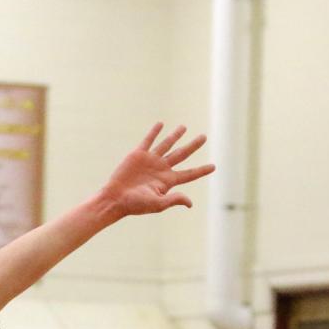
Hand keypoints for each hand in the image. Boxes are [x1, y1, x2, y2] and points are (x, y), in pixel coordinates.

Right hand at [99, 123, 214, 217]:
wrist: (115, 198)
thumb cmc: (135, 205)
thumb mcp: (157, 204)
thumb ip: (174, 199)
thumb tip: (190, 202)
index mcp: (167, 181)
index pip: (189, 174)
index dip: (201, 170)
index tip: (213, 167)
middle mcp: (161, 169)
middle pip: (182, 154)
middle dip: (193, 145)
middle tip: (204, 137)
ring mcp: (150, 161)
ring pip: (166, 144)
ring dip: (175, 135)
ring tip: (184, 127)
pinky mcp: (138, 155)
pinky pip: (148, 141)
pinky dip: (154, 132)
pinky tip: (160, 124)